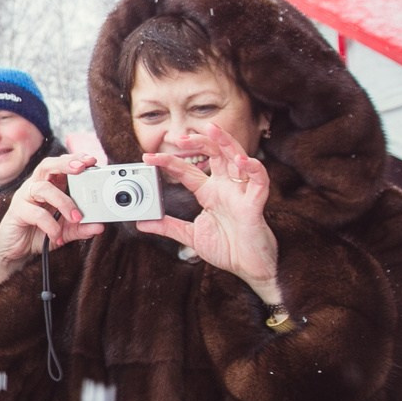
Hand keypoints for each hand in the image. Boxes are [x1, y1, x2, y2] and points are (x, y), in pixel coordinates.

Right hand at [0, 153, 106, 287]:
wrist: (15, 252)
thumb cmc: (38, 234)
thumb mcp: (65, 231)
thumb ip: (81, 228)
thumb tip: (100, 226)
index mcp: (49, 186)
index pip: (61, 166)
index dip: (75, 160)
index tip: (92, 160)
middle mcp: (35, 187)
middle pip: (47, 165)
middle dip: (66, 164)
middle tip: (82, 168)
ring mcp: (24, 197)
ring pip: (43, 188)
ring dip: (63, 202)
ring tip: (76, 217)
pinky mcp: (16, 212)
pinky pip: (34, 212)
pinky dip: (50, 224)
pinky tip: (56, 235)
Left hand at [138, 122, 280, 301]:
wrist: (248, 268)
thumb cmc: (227, 249)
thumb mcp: (191, 236)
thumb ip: (168, 226)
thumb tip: (142, 222)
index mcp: (210, 193)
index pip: (188, 171)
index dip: (169, 161)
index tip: (149, 158)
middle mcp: (226, 188)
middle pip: (216, 154)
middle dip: (201, 141)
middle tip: (182, 137)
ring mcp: (241, 194)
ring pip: (238, 159)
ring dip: (227, 143)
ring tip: (214, 132)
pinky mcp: (255, 205)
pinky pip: (259, 181)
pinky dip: (253, 169)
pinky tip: (242, 161)